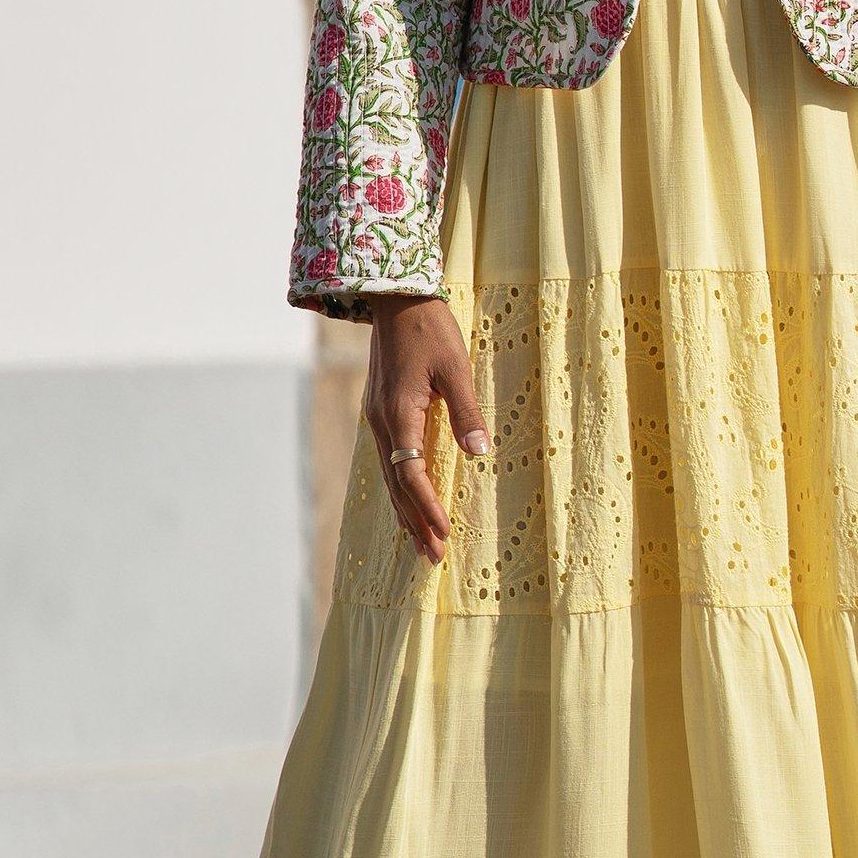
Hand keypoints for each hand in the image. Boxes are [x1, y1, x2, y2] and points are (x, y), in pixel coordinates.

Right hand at [365, 294, 488, 563]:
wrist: (395, 301)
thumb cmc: (430, 330)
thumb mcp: (457, 368)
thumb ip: (467, 412)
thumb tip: (480, 453)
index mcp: (400, 414)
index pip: (412, 474)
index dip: (428, 507)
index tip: (445, 532)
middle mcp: (382, 423)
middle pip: (398, 485)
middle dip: (416, 522)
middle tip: (434, 557)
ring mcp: (378, 419)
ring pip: (390, 478)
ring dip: (406, 512)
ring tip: (421, 545)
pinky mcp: (381, 414)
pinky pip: (389, 462)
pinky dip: (400, 489)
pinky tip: (407, 505)